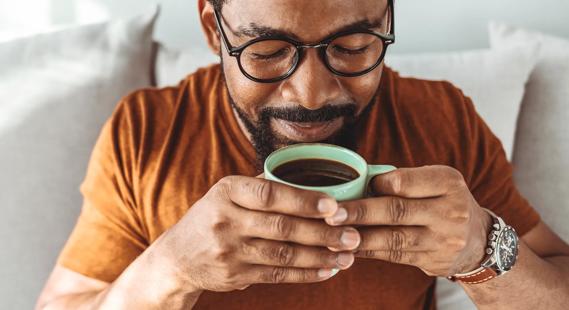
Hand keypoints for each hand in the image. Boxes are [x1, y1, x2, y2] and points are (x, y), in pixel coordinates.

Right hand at [154, 175, 360, 292]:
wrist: (177, 257)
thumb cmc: (213, 217)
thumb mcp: (226, 194)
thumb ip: (262, 188)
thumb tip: (313, 179)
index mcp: (227, 191)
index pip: (270, 194)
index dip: (304, 200)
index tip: (335, 205)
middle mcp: (226, 220)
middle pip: (282, 227)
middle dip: (323, 232)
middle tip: (354, 235)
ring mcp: (229, 250)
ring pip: (284, 254)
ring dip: (320, 256)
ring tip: (348, 255)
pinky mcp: (235, 275)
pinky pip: (277, 275)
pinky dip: (305, 274)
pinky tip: (327, 270)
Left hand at [324, 166, 491, 276]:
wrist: (479, 241)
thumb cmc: (444, 201)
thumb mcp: (435, 182)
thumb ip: (404, 180)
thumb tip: (357, 181)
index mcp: (447, 183)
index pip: (404, 182)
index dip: (376, 185)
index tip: (354, 187)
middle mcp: (449, 211)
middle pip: (396, 211)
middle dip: (360, 212)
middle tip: (332, 214)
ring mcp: (442, 239)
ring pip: (393, 238)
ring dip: (359, 237)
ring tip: (333, 234)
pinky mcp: (433, 261)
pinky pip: (394, 255)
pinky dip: (369, 251)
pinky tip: (349, 247)